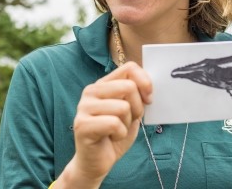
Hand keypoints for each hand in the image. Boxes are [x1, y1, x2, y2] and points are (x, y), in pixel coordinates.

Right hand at [56, 62, 151, 188]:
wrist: (96, 163)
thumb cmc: (114, 135)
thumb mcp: (131, 111)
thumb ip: (137, 95)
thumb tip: (149, 85)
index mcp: (103, 84)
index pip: (129, 68)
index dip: (145, 83)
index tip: (148, 99)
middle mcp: (91, 91)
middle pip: (129, 87)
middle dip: (137, 108)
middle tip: (128, 121)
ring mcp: (84, 107)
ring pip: (123, 107)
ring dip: (127, 124)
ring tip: (116, 131)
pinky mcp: (82, 124)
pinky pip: (114, 124)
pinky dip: (120, 135)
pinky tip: (110, 138)